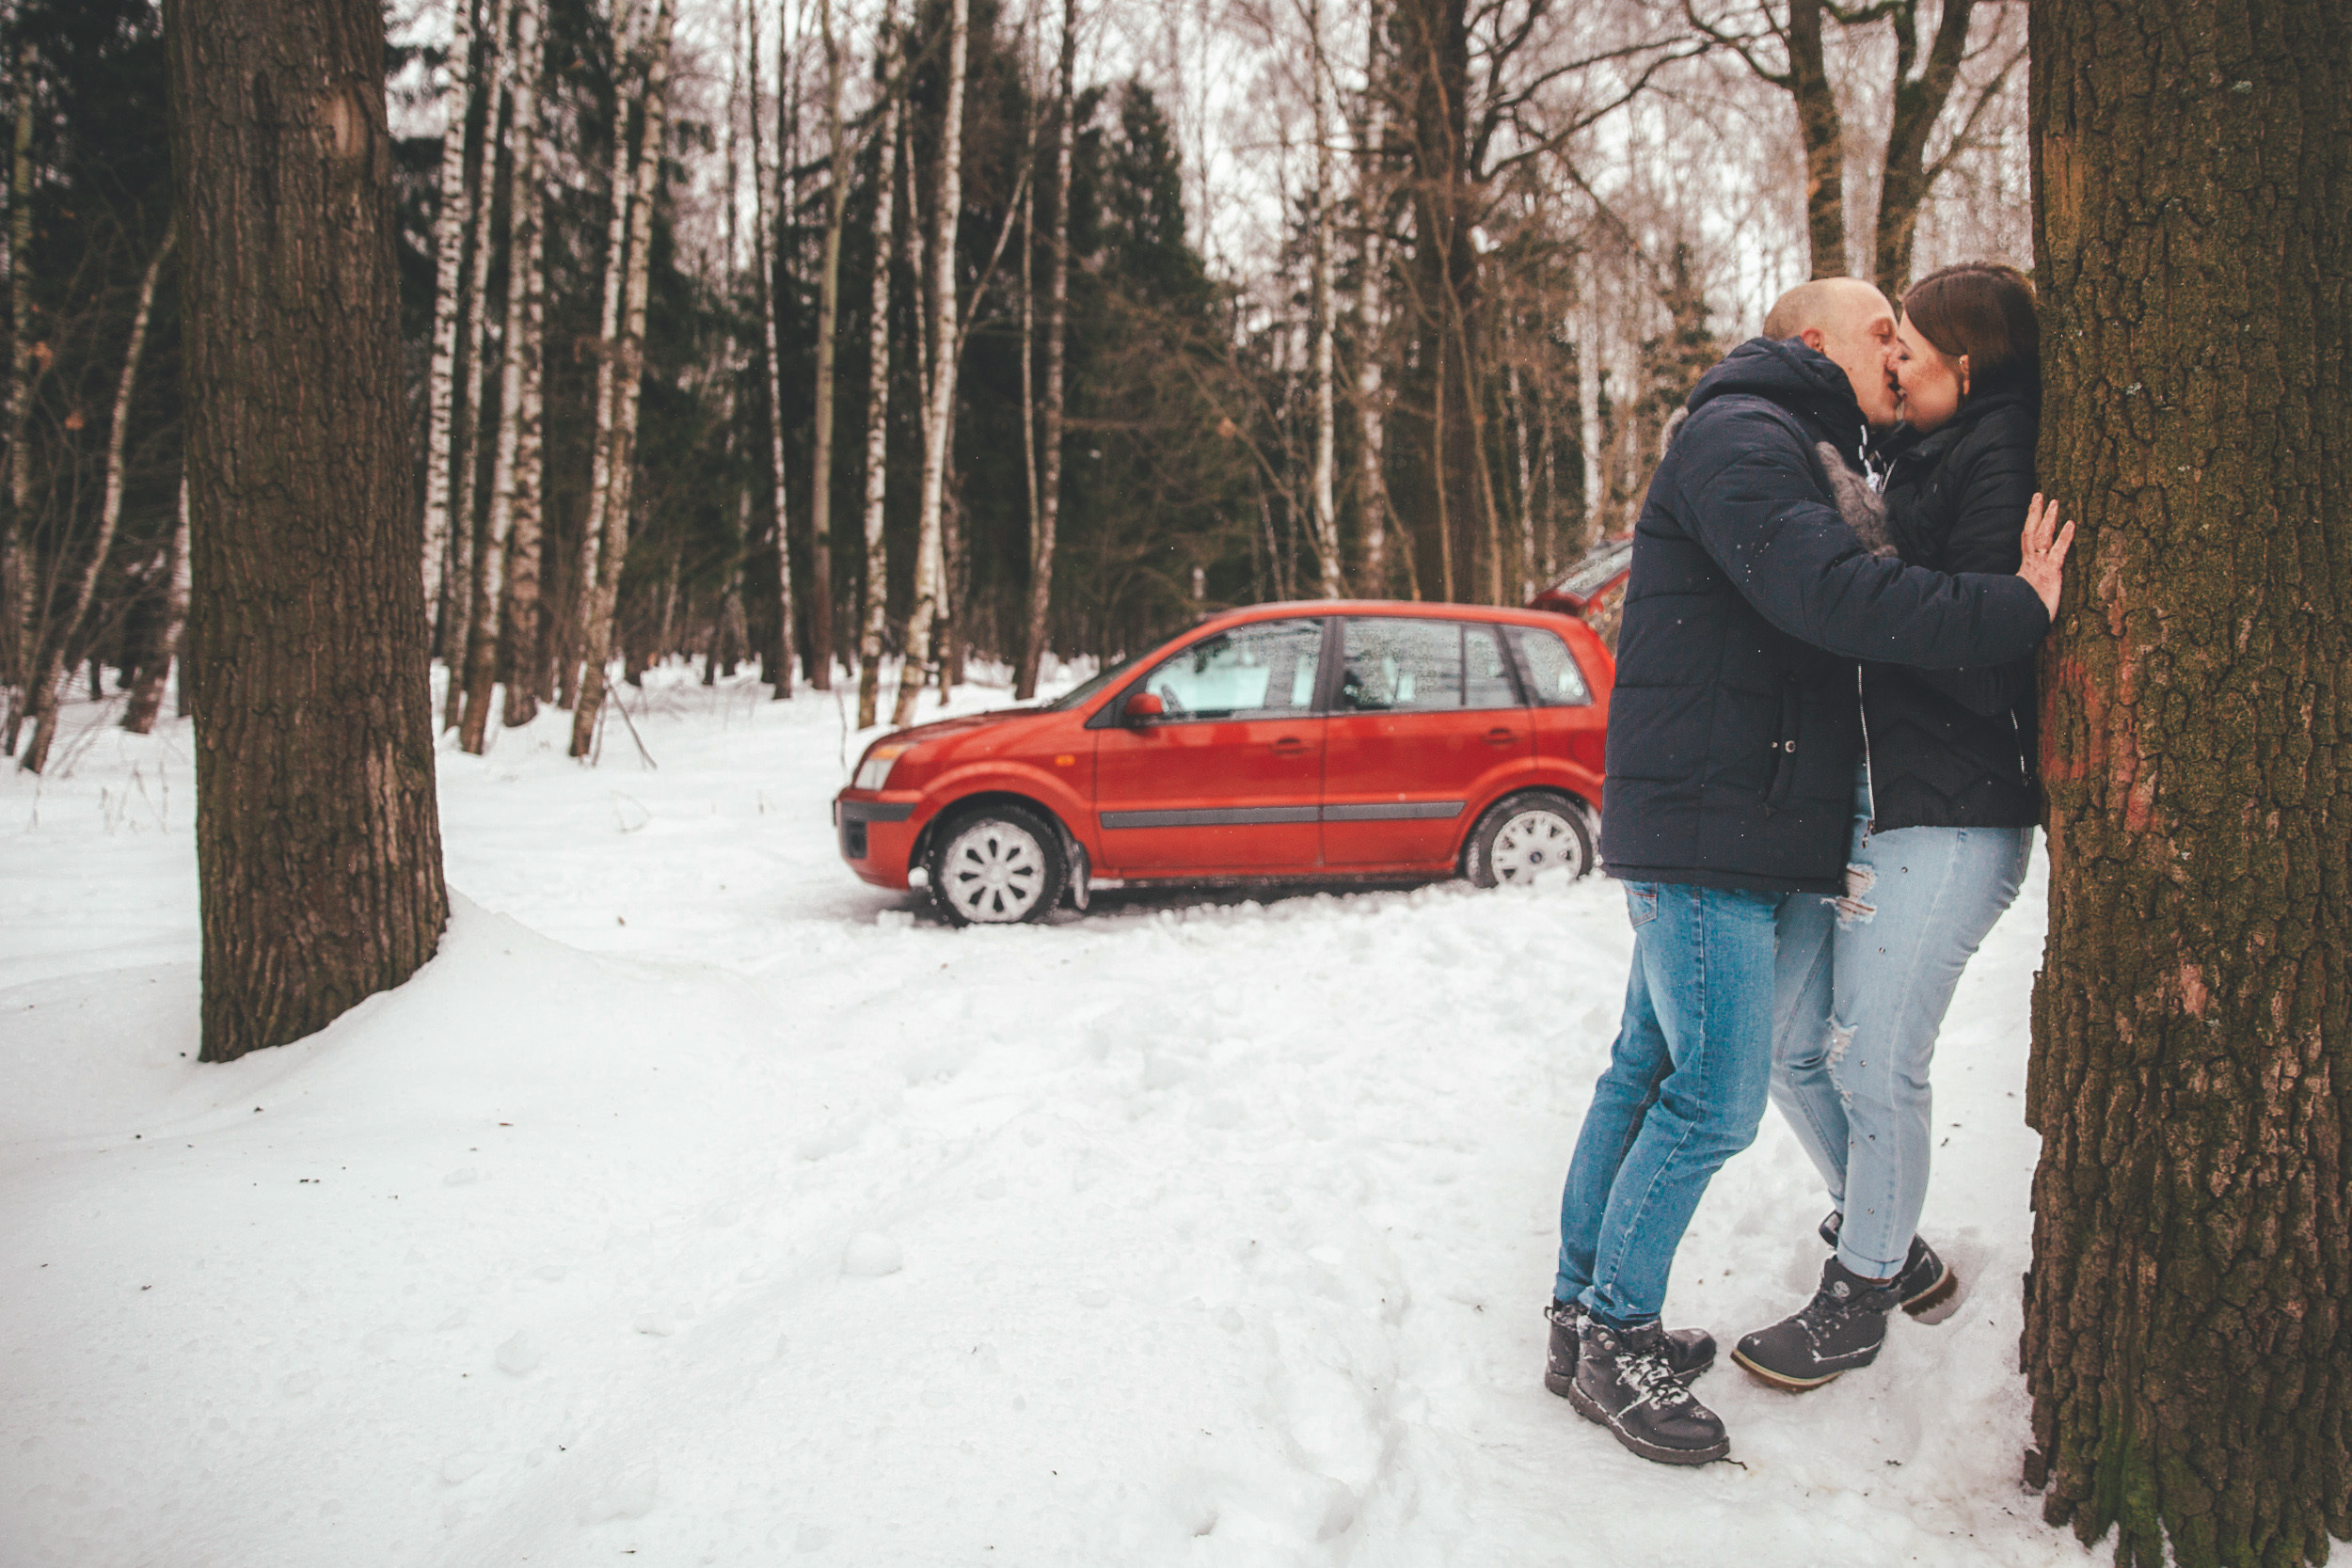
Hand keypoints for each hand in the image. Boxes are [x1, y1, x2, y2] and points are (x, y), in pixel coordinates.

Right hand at [2017, 493, 2074, 619]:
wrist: (2020, 623)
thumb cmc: (2019, 614)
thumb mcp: (2017, 599)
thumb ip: (2014, 592)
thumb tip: (2002, 595)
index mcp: (2025, 568)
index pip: (2025, 540)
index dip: (2029, 523)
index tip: (2032, 508)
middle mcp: (2031, 563)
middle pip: (2031, 532)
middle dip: (2035, 512)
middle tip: (2039, 494)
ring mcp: (2041, 567)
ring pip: (2042, 537)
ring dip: (2048, 518)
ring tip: (2054, 501)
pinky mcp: (2051, 573)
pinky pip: (2058, 551)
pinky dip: (2065, 537)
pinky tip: (2071, 524)